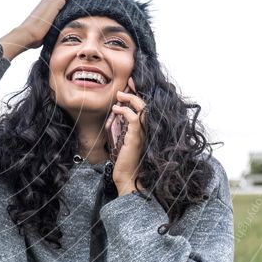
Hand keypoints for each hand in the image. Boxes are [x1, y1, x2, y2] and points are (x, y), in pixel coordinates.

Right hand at [0, 0, 94, 59]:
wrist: (27, 36)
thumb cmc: (34, 39)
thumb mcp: (49, 34)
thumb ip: (55, 31)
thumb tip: (61, 40)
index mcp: (47, 9)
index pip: (63, 1)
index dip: (75, 0)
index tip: (85, 4)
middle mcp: (49, 1)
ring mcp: (51, 0)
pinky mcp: (54, 0)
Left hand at [106, 76, 148, 194]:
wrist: (128, 178)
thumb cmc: (124, 161)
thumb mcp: (121, 139)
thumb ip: (120, 126)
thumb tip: (113, 113)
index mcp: (144, 129)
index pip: (144, 107)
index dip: (138, 94)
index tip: (130, 84)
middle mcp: (147, 129)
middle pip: (146, 104)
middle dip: (136, 91)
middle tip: (126, 83)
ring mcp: (143, 133)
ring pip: (143, 108)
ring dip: (131, 99)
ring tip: (119, 95)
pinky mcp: (136, 138)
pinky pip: (135, 119)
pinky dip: (125, 111)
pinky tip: (116, 109)